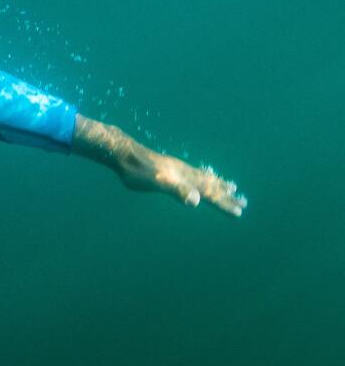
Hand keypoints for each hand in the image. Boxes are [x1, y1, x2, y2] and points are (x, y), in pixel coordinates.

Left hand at [72, 115, 245, 216]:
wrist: (122, 153)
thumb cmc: (137, 170)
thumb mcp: (157, 182)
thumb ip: (176, 190)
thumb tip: (195, 201)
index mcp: (185, 178)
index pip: (209, 194)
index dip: (224, 204)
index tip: (239, 212)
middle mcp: (184, 172)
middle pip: (211, 185)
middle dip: (226, 195)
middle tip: (244, 201)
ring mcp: (176, 168)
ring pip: (203, 177)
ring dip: (218, 183)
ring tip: (231, 185)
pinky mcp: (167, 167)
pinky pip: (192, 172)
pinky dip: (202, 175)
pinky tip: (197, 176)